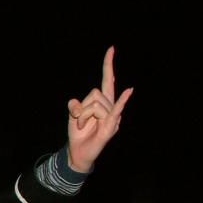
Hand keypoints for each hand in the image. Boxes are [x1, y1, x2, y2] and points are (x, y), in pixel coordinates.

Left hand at [66, 46, 133, 171]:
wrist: (78, 153)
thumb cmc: (78, 133)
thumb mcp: (73, 117)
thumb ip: (75, 106)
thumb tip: (76, 102)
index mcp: (101, 102)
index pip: (107, 80)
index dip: (108, 65)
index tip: (111, 49)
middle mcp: (110, 107)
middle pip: (96, 93)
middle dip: (82, 106)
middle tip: (78, 119)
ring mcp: (112, 117)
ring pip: (95, 104)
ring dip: (83, 116)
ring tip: (82, 126)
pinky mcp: (111, 127)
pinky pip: (115, 111)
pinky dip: (122, 101)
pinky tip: (130, 91)